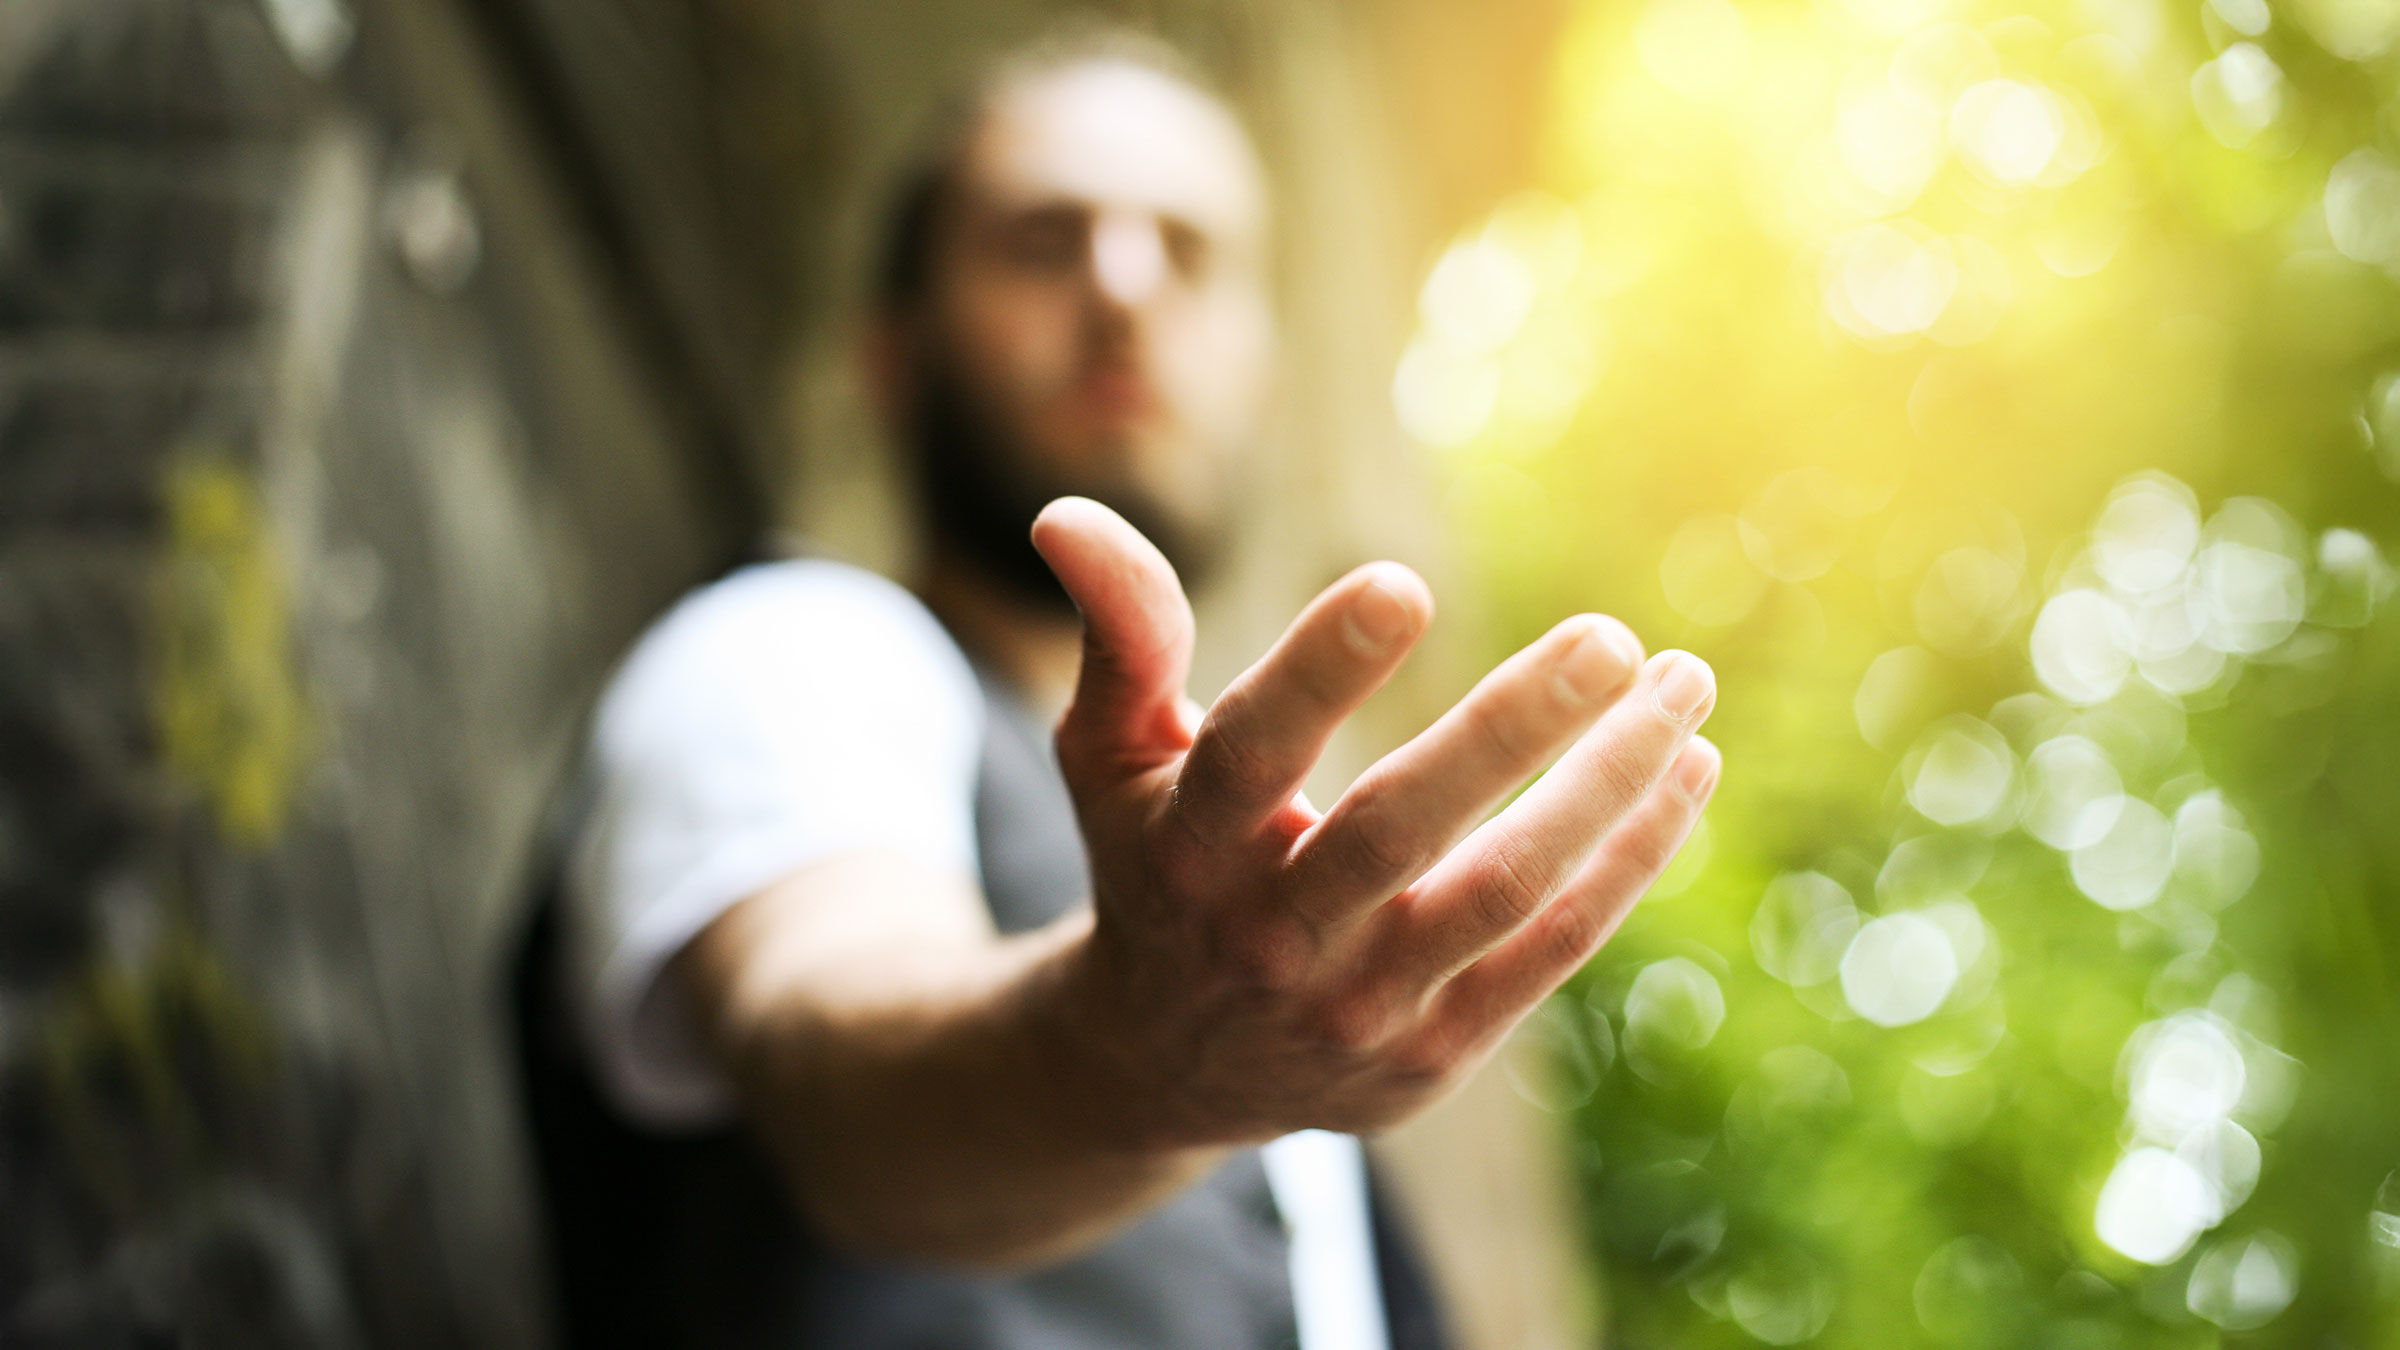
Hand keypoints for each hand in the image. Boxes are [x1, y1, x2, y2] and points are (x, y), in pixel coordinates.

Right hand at [1033, 497, 1719, 1146]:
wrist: (1169, 1062)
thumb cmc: (1155, 863)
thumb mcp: (1111, 755)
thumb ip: (1118, 633)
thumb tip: (1062, 512)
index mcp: (1186, 845)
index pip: (1253, 750)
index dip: (1320, 670)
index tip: (1402, 583)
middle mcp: (1269, 933)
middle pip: (1398, 828)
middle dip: (1514, 730)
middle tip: (1612, 638)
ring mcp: (1356, 1006)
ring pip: (1502, 892)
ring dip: (1609, 788)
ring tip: (1685, 686)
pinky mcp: (1431, 1053)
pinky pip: (1550, 951)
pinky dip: (1627, 861)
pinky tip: (1686, 772)